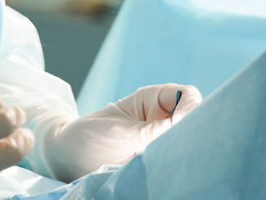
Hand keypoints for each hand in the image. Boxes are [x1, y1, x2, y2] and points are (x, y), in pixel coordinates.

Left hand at [39, 83, 202, 181]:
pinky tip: (172, 169)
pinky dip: (179, 162)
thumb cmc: (89, 137)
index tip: (181, 124)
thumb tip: (183, 129)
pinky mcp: (159, 158)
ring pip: (189, 139)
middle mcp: (161, 118)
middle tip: (186, 145)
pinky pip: (178, 158)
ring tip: (177, 158)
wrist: (69, 158)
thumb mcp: (119, 132)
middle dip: (196, 129)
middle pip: (195, 118)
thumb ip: (150, 131)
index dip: (192, 107)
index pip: (187, 95)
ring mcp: (161, 139)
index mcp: (152, 100)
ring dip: (187, 147)